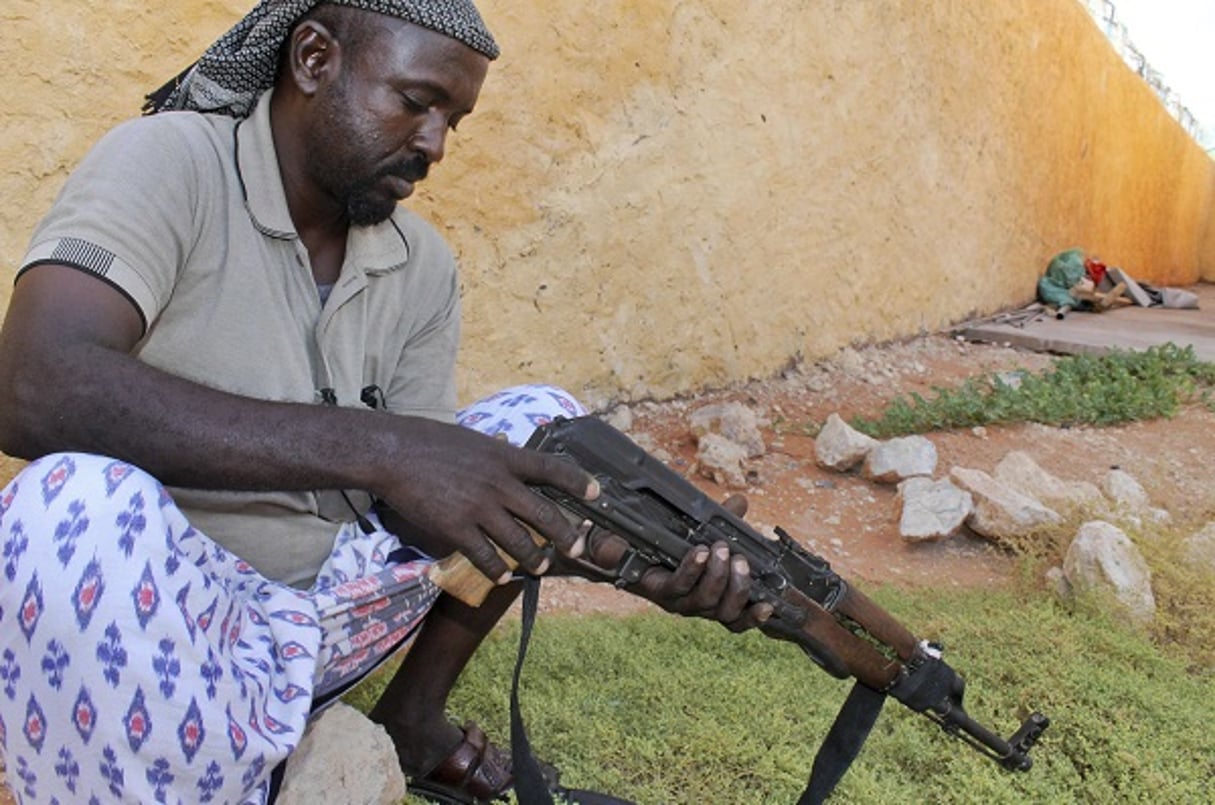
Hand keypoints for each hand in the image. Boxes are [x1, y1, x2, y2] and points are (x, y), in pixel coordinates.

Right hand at [375, 418, 595, 584]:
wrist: (394, 453)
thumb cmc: (430, 442)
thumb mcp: (474, 441)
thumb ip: (497, 457)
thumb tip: (513, 461)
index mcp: (505, 458)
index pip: (552, 468)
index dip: (578, 481)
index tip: (597, 493)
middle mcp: (499, 483)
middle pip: (544, 514)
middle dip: (566, 535)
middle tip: (577, 549)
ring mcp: (479, 508)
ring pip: (519, 541)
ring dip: (534, 559)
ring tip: (541, 567)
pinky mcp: (457, 528)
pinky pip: (485, 556)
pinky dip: (497, 569)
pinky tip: (503, 576)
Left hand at [584, 493, 772, 631]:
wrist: (621, 544)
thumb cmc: (665, 541)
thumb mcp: (701, 530)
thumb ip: (723, 519)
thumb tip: (741, 501)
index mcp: (712, 597)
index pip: (737, 619)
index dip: (754, 617)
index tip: (770, 604)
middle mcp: (696, 606)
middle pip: (726, 613)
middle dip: (738, 587)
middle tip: (740, 559)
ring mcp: (677, 601)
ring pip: (705, 602)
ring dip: (717, 576)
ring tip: (721, 550)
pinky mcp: (657, 590)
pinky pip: (679, 586)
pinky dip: (692, 570)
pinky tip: (699, 552)